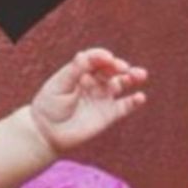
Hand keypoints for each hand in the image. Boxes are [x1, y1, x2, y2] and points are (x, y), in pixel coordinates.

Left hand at [30, 48, 146, 153]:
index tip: (107, 58)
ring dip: (133, 77)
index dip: (103, 56)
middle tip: (122, 67)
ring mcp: (103, 97)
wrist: (47, 132)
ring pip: (122, 83)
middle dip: (119, 65)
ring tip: (140, 75)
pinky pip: (125, 106)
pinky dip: (134, 101)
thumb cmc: (49, 106)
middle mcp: (94, 82)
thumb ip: (74, 70)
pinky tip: (140, 97)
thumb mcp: (59, 85)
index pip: (96, 59)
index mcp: (81, 72)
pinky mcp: (109, 114)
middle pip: (111, 68)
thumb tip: (85, 54)